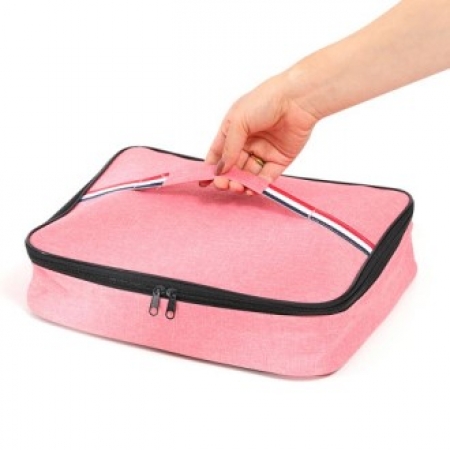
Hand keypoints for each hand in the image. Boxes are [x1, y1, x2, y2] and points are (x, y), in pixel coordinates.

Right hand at [204, 72, 317, 192]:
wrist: (297, 99)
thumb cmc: (265, 100)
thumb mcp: (238, 122)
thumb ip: (229, 148)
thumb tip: (221, 169)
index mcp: (233, 130)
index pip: (218, 153)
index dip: (211, 168)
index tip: (204, 182)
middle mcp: (247, 142)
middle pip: (232, 167)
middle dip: (226, 178)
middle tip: (223, 185)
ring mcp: (263, 152)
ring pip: (248, 175)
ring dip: (241, 183)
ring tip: (237, 187)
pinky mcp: (278, 160)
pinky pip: (265, 178)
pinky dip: (258, 186)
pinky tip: (251, 189)